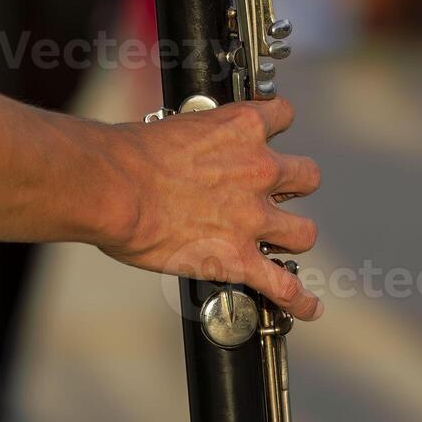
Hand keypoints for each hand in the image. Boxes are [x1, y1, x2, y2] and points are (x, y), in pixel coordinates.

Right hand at [102, 99, 322, 321]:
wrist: (114, 187)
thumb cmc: (127, 156)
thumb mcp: (170, 128)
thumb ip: (193, 142)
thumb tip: (178, 157)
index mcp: (239, 129)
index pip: (282, 115)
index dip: (278, 126)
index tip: (270, 134)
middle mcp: (257, 170)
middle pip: (306, 177)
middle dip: (293, 186)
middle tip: (274, 194)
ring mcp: (253, 218)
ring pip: (304, 232)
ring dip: (293, 237)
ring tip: (282, 243)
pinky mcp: (239, 258)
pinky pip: (284, 286)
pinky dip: (298, 299)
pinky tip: (307, 306)